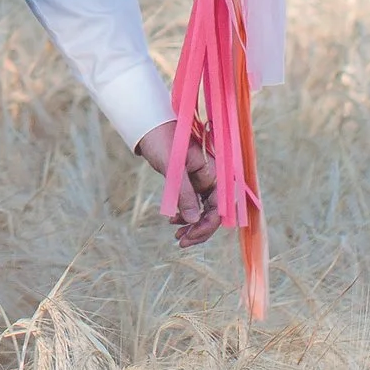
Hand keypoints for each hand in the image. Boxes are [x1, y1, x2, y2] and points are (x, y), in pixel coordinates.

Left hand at [138, 116, 218, 248]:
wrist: (150, 126)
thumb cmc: (163, 141)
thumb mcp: (173, 168)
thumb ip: (185, 193)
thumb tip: (193, 220)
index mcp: (214, 172)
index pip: (220, 206)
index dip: (208, 225)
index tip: (191, 237)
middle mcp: (212, 177)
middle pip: (214, 212)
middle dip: (200, 229)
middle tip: (182, 242)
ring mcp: (202, 180)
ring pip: (204, 210)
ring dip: (193, 225)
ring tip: (177, 236)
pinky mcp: (192, 182)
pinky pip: (194, 203)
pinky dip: (186, 214)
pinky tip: (173, 220)